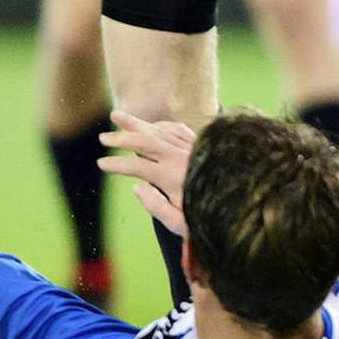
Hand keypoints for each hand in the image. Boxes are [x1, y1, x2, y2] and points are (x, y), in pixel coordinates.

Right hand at [96, 111, 196, 236]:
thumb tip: (137, 187)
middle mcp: (180, 157)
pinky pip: (176, 128)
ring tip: (116, 115)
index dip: (117, 164)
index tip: (101, 164)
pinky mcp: (200, 143)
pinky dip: (159, 125)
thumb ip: (155, 207)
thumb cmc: (206, 216)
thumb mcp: (179, 223)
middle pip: (145, 141)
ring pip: (159, 130)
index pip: (137, 166)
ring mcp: (190, 147)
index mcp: (172, 177)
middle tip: (103, 138)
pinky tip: (148, 126)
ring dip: (136, 123)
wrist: (237, 204)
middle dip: (121, 137)